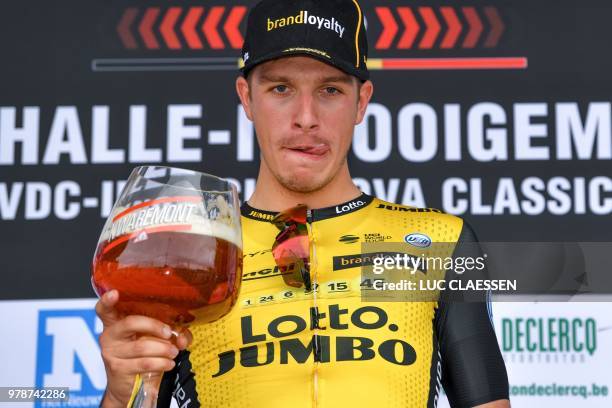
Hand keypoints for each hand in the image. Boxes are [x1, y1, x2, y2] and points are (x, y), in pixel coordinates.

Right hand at [95, 290, 192, 406]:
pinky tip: (169, 363)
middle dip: (155, 326)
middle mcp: (110, 336)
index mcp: (116, 322)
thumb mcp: (156, 339)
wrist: (130, 389)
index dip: (107, 300)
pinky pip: (145, 362)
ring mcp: (112, 353)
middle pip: (130, 322)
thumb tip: (182, 337)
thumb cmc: (143, 356)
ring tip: (173, 352)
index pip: (104, 309)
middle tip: (168, 333)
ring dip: (164, 349)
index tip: (115, 293)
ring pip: (142, 346)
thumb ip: (171, 333)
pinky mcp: (118, 369)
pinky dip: (162, 363)